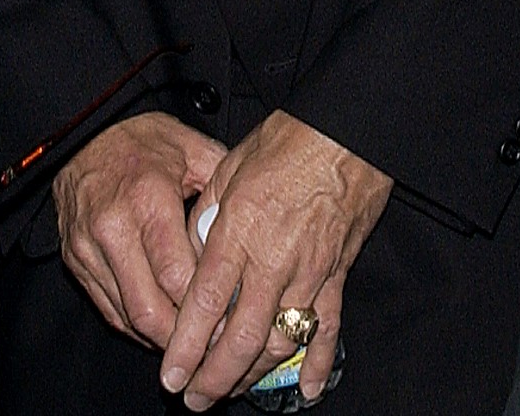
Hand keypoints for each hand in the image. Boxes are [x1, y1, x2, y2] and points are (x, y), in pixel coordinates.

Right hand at [55, 111, 228, 350]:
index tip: (232, 322)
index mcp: (147, 200)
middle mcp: (112, 230)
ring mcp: (89, 250)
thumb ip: (223, 189)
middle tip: (215, 348)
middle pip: (149, 309)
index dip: (205, 308)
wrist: (81, 136)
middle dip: (183, 339)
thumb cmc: (142, 142)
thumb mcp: (191, 150)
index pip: (177, 276)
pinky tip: (165, 329)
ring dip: (162, 339)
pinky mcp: (76, 262)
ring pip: (127, 318)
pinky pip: (109, 310)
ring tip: (195, 347)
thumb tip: (255, 229)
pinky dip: (138, 326)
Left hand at [162, 113, 392, 409]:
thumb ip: (205, 219)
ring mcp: (310, 271)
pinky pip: (330, 327)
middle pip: (242, 337)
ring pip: (281, 341)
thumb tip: (189, 256)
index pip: (205, 303)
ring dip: (255, 374)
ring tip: (232, 390)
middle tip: (195, 399)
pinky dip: (320, 362)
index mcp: (240, 230)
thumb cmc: (288, 141)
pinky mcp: (338, 273)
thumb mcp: (229, 170)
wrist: (348, 131)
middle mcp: (274, 259)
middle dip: (215, 377)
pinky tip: (309, 388)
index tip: (171, 376)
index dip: (185, 347)